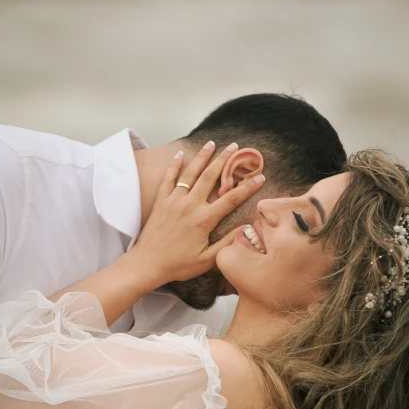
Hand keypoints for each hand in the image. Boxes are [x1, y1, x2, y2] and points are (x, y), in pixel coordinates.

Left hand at [133, 141, 264, 284]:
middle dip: (225, 160)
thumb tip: (246, 229)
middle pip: (211, 176)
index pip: (231, 198)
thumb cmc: (178, 265)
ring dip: (203, 156)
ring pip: (191, 173)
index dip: (247, 187)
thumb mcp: (207, 260)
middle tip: (235, 147)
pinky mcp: (161, 201)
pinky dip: (174, 165)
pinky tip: (180, 154)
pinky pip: (168, 178)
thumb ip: (227, 243)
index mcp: (204, 219)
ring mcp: (174, 201)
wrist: (148, 264)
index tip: (260, 177)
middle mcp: (190, 205)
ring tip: (212, 143)